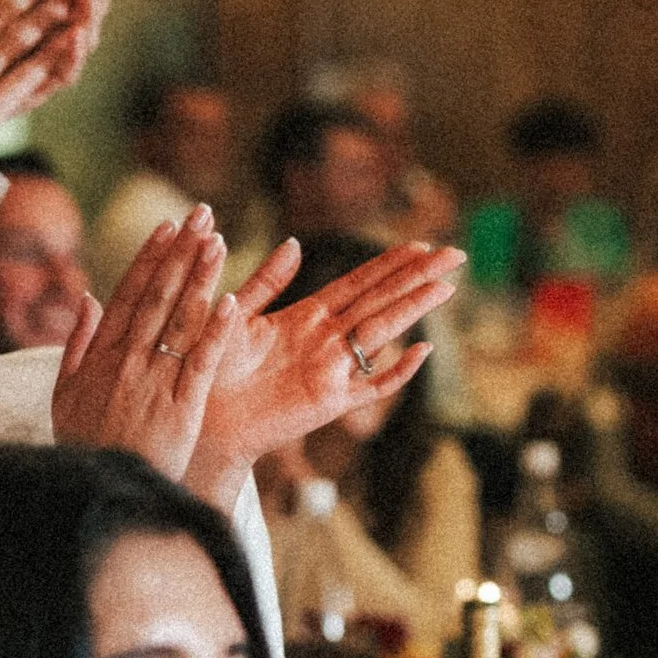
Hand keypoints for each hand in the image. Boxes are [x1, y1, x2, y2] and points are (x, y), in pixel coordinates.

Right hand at [51, 206, 237, 482]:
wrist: (99, 495)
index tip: (167, 226)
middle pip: (158, 295)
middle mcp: (127, 360)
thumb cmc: (85, 448)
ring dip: (199, 277)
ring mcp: (154, 381)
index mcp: (101, 356)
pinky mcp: (180, 407)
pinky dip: (215, 331)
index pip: (129, 294)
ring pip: (180, 319)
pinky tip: (230, 300)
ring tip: (217, 240)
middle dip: (180, 252)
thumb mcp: (64, 395)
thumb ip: (76, 344)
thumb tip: (88, 298)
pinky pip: (200, 362)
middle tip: (201, 214)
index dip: (150, 258)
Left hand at [182, 240, 463, 500]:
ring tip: (445, 286)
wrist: (202, 414)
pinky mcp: (330, 402)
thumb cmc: (212, 364)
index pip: (358, 283)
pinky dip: (396, 371)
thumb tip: (294, 243)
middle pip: (380, 301)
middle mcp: (327, 339)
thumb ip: (266, 281)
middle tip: (455, 253)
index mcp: (307, 316)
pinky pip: (371, 386)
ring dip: (412, 309)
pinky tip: (421, 349)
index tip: (419, 243)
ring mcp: (333, 370)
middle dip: (416, 277)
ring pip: (382, 332)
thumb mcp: (236, 313)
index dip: (388, 264)